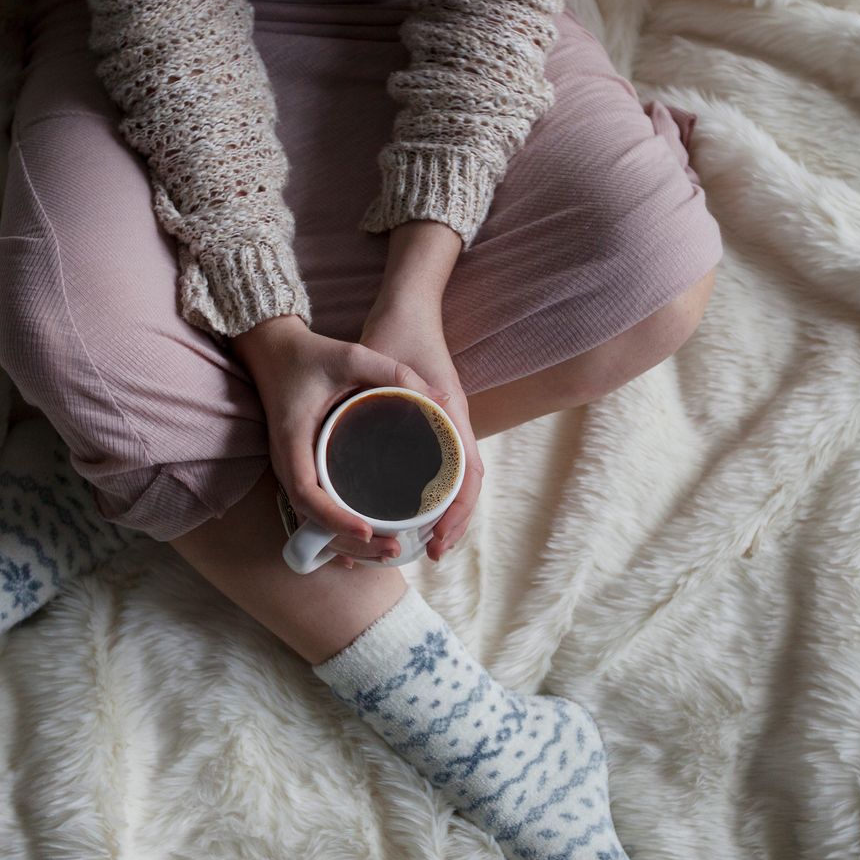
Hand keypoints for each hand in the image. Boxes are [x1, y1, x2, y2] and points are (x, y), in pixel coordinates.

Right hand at [231, 314, 452, 565]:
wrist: (271, 350)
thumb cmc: (309, 354)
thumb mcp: (351, 355)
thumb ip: (393, 372)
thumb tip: (442, 399)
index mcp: (293, 440)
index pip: (307, 494)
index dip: (335, 518)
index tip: (367, 530)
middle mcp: (287, 462)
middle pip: (312, 520)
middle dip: (350, 542)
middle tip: (394, 548)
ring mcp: (291, 469)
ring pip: (313, 522)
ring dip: (346, 542)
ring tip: (389, 550)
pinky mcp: (300, 469)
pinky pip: (315, 510)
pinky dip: (338, 529)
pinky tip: (367, 540)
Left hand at [359, 294, 484, 564]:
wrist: (406, 307)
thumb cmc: (400, 333)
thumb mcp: (391, 363)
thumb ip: (395, 386)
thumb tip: (397, 422)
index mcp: (451, 415)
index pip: (468, 476)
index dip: (458, 513)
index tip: (438, 541)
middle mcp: (453, 424)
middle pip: (465, 486)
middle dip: (453, 524)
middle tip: (430, 553)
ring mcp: (444, 426)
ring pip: (454, 480)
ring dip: (444, 513)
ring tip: (423, 542)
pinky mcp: (429, 424)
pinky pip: (438, 468)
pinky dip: (431, 494)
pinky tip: (407, 509)